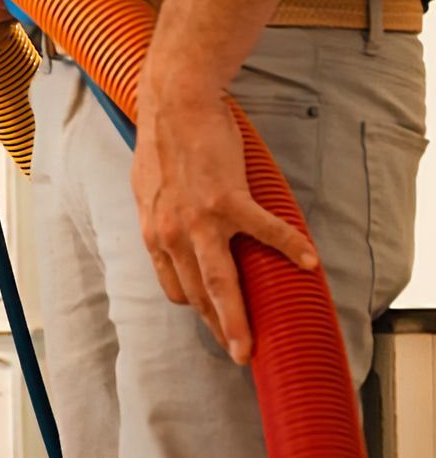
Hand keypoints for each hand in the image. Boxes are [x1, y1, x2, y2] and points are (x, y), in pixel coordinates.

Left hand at [131, 63, 318, 362]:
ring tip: (252, 345)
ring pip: (221, 282)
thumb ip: (161, 220)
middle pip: (198, 296)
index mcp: (156, 235)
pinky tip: (310, 263)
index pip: (177, 288)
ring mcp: (200, 220)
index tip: (216, 326)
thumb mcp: (148, 192)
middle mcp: (173, 236)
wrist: (174, 104)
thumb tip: (170, 236)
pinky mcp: (228, 198)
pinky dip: (289, 248)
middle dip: (219, 329)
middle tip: (238, 353)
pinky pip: (264, 231)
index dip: (199, 311)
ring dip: (237, 319)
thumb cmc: (163, 144)